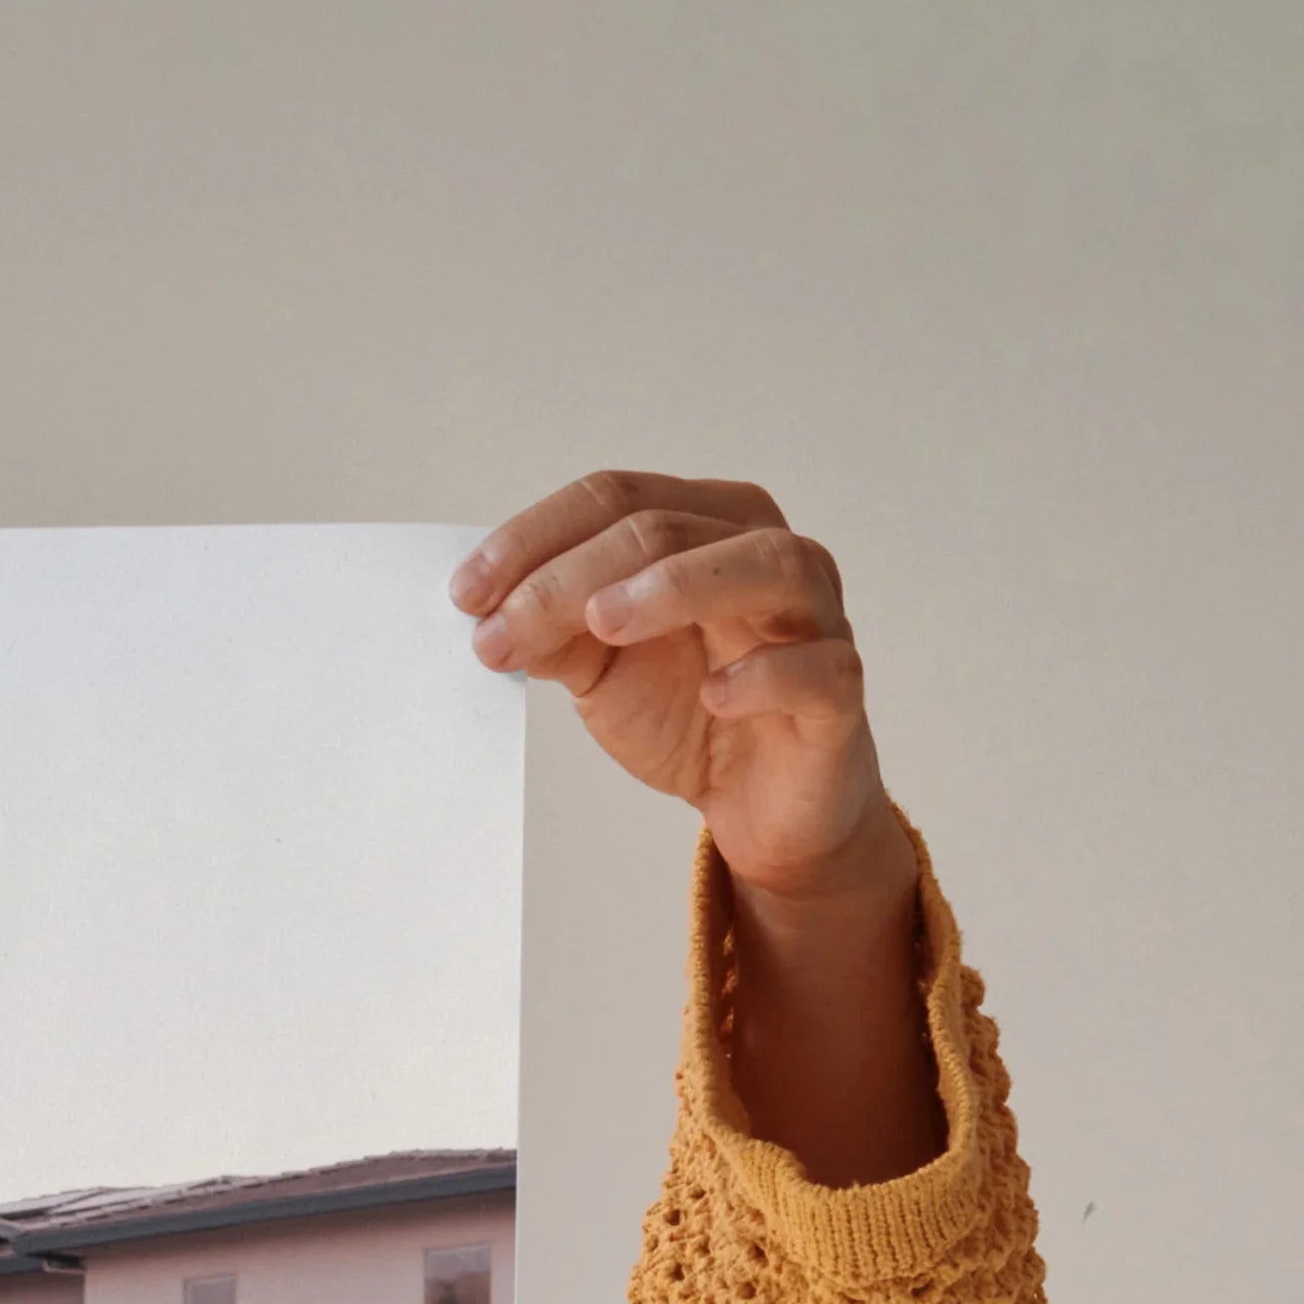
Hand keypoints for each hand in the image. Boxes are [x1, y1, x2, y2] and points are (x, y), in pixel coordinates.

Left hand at [456, 471, 940, 1180]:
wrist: (759, 804)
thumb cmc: (688, 712)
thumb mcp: (601, 669)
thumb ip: (555, 631)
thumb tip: (488, 611)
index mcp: (706, 526)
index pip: (616, 499)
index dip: (535, 539)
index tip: (464, 595)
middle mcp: (766, 552)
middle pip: (668, 528)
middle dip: (571, 577)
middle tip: (500, 631)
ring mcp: (814, 617)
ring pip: (762, 565)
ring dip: (675, 587)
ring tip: (602, 623)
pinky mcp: (838, 692)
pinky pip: (816, 667)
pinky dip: (765, 674)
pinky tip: (714, 693)